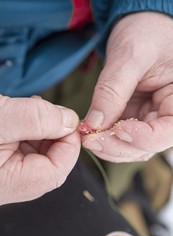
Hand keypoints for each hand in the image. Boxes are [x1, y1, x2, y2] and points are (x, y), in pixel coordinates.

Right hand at [0, 95, 79, 204]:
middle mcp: (8, 185)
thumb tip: (69, 121)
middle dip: (54, 133)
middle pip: (50, 162)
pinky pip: (22, 150)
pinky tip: (19, 115)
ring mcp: (4, 175)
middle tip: (45, 110)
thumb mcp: (1, 119)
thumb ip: (37, 120)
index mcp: (10, 184)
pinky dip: (27, 131)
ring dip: (40, 130)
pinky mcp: (0, 164)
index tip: (69, 119)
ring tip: (27, 108)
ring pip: (37, 154)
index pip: (57, 170)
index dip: (69, 143)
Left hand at [83, 12, 172, 161]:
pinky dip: (104, 138)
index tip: (117, 129)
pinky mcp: (133, 118)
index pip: (167, 132)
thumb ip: (113, 90)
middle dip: (117, 146)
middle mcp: (166, 115)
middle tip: (91, 138)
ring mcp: (148, 119)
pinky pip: (119, 137)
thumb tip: (95, 123)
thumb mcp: (131, 56)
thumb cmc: (146, 33)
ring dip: (108, 146)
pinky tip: (91, 130)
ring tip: (88, 135)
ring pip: (131, 147)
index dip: (142, 138)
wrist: (141, 27)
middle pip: (146, 146)